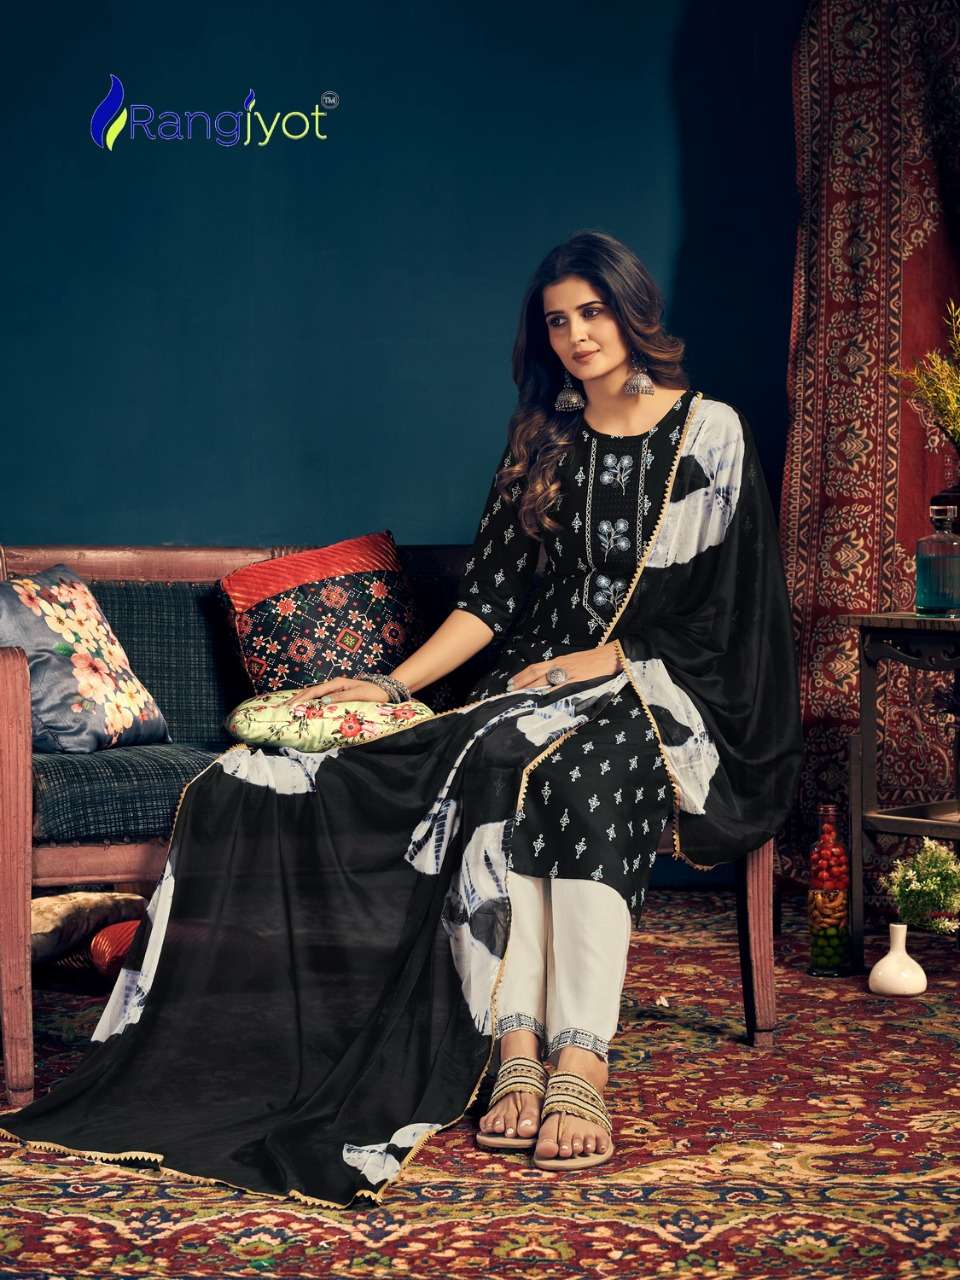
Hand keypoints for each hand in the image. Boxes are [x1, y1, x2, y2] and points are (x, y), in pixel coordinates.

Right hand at [286, 678, 388, 706]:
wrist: (384, 689)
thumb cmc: (372, 693)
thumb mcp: (357, 695)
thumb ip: (340, 698)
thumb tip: (323, 701)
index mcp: (337, 683)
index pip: (315, 691)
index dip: (302, 699)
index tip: (291, 705)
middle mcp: (334, 684)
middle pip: (311, 691)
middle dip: (297, 698)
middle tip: (284, 707)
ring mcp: (335, 688)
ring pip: (314, 693)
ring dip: (302, 699)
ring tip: (290, 706)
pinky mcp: (338, 692)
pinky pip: (320, 696)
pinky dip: (310, 700)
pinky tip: (305, 705)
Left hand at [505, 643, 620, 690]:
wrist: (610, 655)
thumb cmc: (593, 659)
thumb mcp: (573, 661)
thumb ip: (561, 669)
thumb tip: (549, 679)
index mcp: (558, 661)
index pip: (535, 668)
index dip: (521, 676)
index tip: (510, 683)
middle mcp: (560, 666)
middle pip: (535, 674)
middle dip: (521, 684)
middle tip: (508, 691)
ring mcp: (568, 674)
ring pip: (544, 682)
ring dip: (530, 690)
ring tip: (519, 697)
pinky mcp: (577, 681)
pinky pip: (561, 689)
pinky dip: (550, 695)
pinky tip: (542, 701)